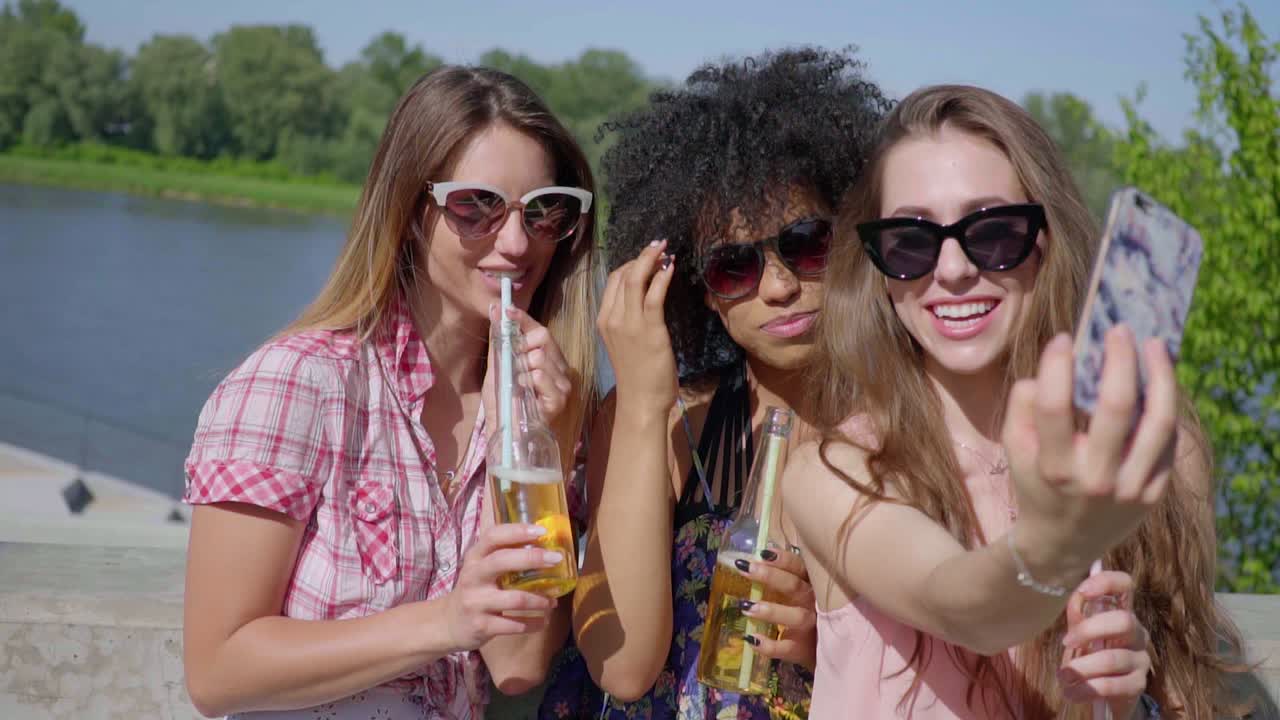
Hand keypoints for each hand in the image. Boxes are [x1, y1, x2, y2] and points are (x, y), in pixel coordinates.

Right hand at [439, 522, 561, 651]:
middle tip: (556, 559)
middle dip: (533, 558)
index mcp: (475, 557)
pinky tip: (542, 621)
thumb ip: (504, 554)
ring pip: (515, 599)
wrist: (449, 623)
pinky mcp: (481, 625)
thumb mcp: (481, 568)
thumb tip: (544, 542)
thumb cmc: (475, 589)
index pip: (493, 536)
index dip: (517, 531)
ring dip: (540, 600)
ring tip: (553, 602)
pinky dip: (533, 623)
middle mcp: (472, 576)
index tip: (541, 531)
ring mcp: (475, 602)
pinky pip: (514, 625)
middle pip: (502, 561)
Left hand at [483, 304, 572, 426]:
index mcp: (546, 357)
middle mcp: (558, 367)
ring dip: (522, 367)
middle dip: (522, 343)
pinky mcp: (559, 399)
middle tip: (511, 359)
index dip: (523, 318)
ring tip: (517, 383)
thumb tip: (495, 309)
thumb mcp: (497, 366)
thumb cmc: (501, 401)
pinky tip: (523, 392)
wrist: (502, 430)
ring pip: (541, 356)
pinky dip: (527, 380)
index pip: (539, 329)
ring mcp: (561, 383)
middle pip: (544, 336)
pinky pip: (541, 376)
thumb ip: (499, 339)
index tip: (507, 310)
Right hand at [597, 239, 677, 417]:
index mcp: (603, 320)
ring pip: (636, 279)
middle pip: (622, 275)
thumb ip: (629, 321)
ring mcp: (629, 323)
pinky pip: (654, 295)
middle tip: (658, 248)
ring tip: (665, 250)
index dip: (630, 264)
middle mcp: (612, 318)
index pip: (613, 281)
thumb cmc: (636, 375)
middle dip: (641, 257)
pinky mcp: (650, 329)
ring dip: (651, 260)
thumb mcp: (625, 343)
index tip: (647, 259)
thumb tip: (644, 299)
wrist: (640, 400)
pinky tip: (671, 268)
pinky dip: (662, 276)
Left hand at [731, 545, 817, 669]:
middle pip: (795, 586)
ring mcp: (813, 627)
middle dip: (771, 577)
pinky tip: (752, 639)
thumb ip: (790, 577)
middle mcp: (817, 603)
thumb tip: (760, 558)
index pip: (800, 567)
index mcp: (814, 585)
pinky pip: (788, 648)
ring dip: (772, 611)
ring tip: (746, 606)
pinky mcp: (806, 650)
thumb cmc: (813, 613)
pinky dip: (770, 646)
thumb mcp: (807, 592)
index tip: (762, 553)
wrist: (834, 651)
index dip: (783, 560)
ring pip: (797, 617)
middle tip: (746, 569)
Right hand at [1004, 327, 1176, 570]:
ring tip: (1154, 346)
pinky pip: (1168, 442)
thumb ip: (1022, 407)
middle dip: (1118, 360)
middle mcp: (1095, 479)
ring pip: (1157, 423)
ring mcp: (1131, 489)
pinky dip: (1166, 407)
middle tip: (1119, 331)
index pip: (1055, 407)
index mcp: (1053, 468)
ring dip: (1160, 377)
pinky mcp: (1155, 494)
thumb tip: (1054, 364)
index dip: (1058, 367)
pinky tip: (1160, 382)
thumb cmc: (1037, 483)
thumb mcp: (1015, 450)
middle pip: (1114, 407)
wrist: (1063, 542)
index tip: (1064, 339)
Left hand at [1059, 570, 1149, 718]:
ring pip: (1113, 658)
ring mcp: (1141, 660)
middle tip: (1066, 642)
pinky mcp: (1138, 685)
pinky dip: (1085, 689)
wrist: (1106, 693)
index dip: (1108, 582)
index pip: (1126, 586)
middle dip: (1090, 630)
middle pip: (1124, 621)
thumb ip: (1079, 613)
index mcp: (1121, 613)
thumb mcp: (1081, 633)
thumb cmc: (1091, 654)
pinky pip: (1111, 686)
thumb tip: (1081, 589)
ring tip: (1063, 675)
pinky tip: (1070, 692)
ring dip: (1081, 667)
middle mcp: (1137, 633)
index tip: (1083, 591)